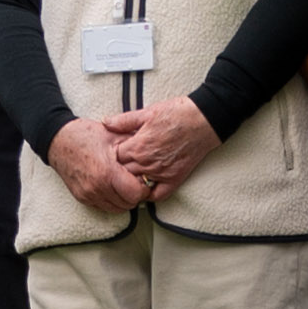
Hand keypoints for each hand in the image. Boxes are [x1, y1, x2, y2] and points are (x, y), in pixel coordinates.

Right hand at [45, 117, 143, 213]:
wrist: (58, 141)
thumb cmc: (85, 135)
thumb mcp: (113, 135)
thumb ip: (134, 146)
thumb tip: (152, 153)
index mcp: (107, 172)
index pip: (135, 194)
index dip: (143, 188)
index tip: (143, 180)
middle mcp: (96, 188)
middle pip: (128, 204)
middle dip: (135, 195)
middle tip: (135, 182)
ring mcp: (88, 195)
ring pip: (117, 209)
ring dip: (124, 199)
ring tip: (124, 184)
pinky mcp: (82, 198)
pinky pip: (104, 207)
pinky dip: (112, 200)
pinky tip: (112, 186)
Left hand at [106, 101, 222, 194]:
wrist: (202, 120)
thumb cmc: (176, 114)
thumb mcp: (147, 112)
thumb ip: (123, 120)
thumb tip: (105, 122)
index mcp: (137, 147)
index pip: (114, 158)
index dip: (112, 154)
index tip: (114, 150)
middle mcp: (146, 163)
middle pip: (122, 173)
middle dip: (119, 168)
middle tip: (121, 163)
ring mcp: (160, 173)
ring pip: (136, 185)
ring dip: (132, 181)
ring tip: (131, 174)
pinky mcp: (174, 179)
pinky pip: (157, 195)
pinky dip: (150, 194)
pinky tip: (146, 187)